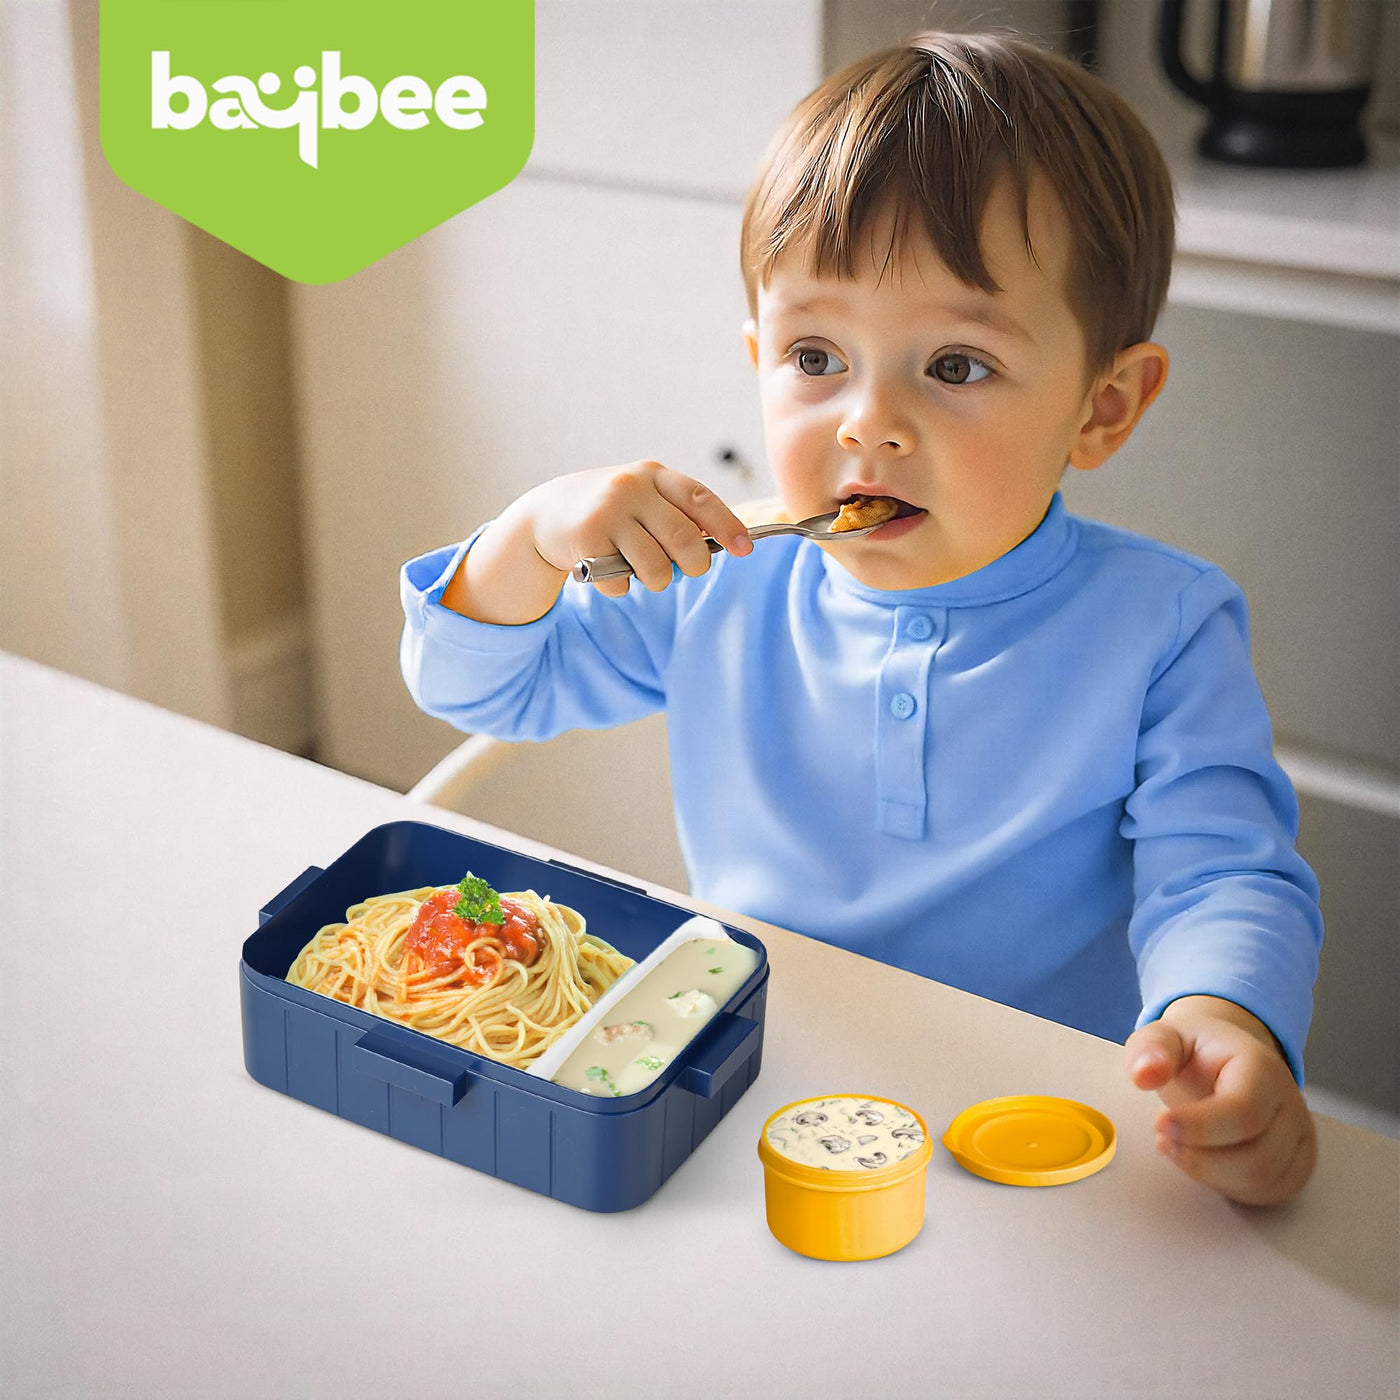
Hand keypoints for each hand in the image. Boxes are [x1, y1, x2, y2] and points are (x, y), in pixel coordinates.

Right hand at [523, 461, 752, 598]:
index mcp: (654, 476)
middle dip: (694, 565)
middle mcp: (631, 489)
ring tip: (640, 569)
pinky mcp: (586, 541)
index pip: (700, 499)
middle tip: (687, 571)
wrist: (546, 513)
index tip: (744, 549)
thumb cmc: (610, 512)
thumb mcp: (643, 500)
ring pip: (656, 568)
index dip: (727, 526)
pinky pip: (622, 583)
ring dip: (656, 580)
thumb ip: (677, 517)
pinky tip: (605, 568)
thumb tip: (721, 547)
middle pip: (684, 540)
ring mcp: (607, 513)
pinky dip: (619, 586)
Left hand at [1124, 995, 1315, 1204]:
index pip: (1244, 1111)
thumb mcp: (1167, 1036)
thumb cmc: (1196, 1051)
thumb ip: (1152, 1049)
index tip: (1159, 1124)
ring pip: (1261, 1181)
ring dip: (1210, 1174)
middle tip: (1163, 1140)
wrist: (1226, 1058)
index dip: (1199, 1127)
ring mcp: (1298, 1138)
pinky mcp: (1296, 1165)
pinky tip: (1202, 1161)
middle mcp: (1290, 1105)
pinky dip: (1228, 1186)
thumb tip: (1144, 1075)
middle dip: (1200, 1158)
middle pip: (1257, 1157)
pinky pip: (1267, 1193)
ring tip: (1177, 1148)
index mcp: (1262, 1068)